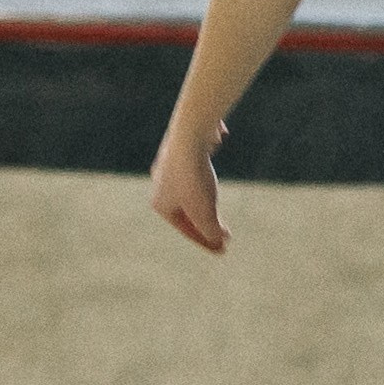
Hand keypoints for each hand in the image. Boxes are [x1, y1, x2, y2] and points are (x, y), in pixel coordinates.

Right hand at [151, 121, 230, 252]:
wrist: (191, 135)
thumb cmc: (194, 177)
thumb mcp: (205, 212)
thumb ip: (211, 231)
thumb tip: (218, 241)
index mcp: (160, 204)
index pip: (186, 229)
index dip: (206, 242)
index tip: (223, 249)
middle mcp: (160, 185)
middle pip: (185, 211)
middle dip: (204, 222)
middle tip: (222, 233)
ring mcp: (169, 166)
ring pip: (189, 190)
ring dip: (203, 201)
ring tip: (214, 206)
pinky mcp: (182, 151)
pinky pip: (195, 170)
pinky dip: (204, 179)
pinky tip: (210, 175)